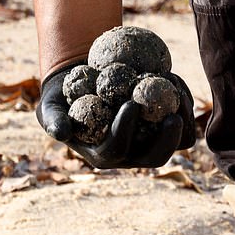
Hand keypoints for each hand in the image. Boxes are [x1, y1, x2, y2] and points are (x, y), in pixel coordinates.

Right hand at [36, 63, 195, 168]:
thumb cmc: (63, 96)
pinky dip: (182, 99)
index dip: (124, 130)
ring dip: (184, 118)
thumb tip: (61, 133)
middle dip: (168, 139)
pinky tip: (175, 78)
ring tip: (176, 87)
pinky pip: (184, 119)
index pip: (117, 150)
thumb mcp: (50, 106)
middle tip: (173, 115)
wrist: (84, 83)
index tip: (130, 103)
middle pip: (156, 157)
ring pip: (178, 141)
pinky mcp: (164, 124)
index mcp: (103, 154)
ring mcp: (151, 140)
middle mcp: (131, 153)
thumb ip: (52, 120)